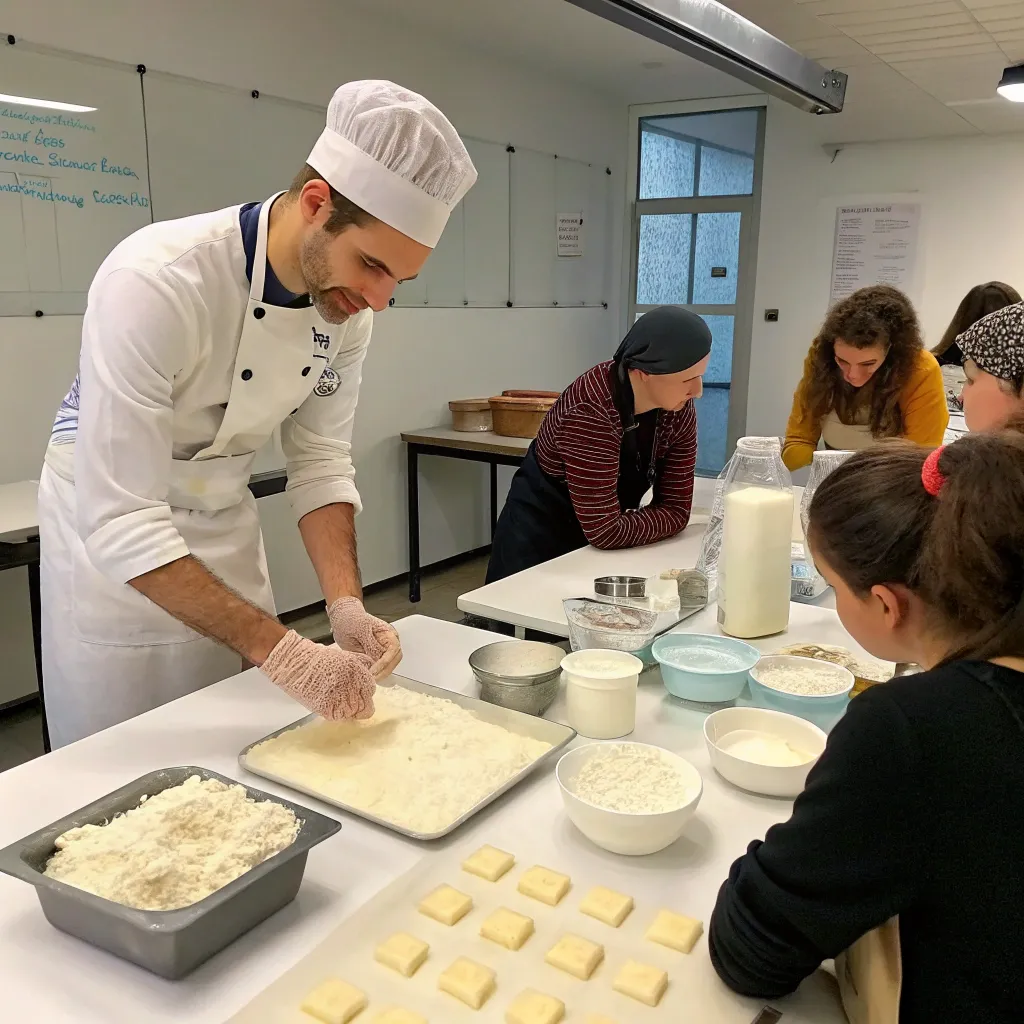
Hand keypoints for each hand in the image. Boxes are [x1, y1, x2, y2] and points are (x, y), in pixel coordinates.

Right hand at [261, 630, 375, 719]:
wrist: (294, 663)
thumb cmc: (317, 659)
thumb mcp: (344, 656)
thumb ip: (361, 664)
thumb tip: (371, 672)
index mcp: (358, 671)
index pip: (371, 691)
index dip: (364, 693)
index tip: (357, 693)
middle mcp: (352, 685)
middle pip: (365, 706)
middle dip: (358, 704)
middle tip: (346, 699)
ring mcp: (340, 697)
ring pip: (352, 714)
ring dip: (346, 709)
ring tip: (335, 700)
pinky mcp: (327, 708)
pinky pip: (338, 717)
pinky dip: (334, 712)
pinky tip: (327, 702)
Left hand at [328, 597, 402, 680]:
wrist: (342, 617)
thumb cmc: (351, 619)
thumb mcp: (359, 629)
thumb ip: (370, 643)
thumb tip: (378, 656)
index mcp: (387, 633)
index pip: (393, 650)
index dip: (384, 662)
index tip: (373, 670)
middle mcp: (388, 642)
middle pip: (394, 660)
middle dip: (384, 671)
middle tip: (371, 678)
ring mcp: (383, 650)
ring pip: (389, 666)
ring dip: (380, 674)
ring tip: (368, 678)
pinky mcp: (375, 656)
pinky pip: (379, 667)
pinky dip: (375, 673)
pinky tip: (366, 675)